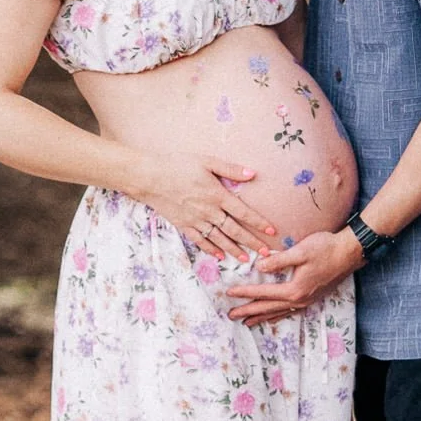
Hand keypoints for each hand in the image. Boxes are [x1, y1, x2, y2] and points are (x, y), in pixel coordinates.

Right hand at [128, 151, 279, 261]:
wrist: (149, 177)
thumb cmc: (178, 164)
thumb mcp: (206, 161)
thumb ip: (230, 169)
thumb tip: (253, 174)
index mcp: (217, 195)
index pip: (243, 212)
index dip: (259, 222)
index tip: (272, 231)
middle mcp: (209, 211)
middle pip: (234, 230)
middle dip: (251, 242)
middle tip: (264, 253)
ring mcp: (195, 220)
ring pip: (218, 239)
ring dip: (233, 249)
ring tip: (245, 259)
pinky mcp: (183, 225)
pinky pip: (199, 240)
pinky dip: (210, 249)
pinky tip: (219, 256)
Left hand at [224, 225, 364, 321]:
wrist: (351, 252)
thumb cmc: (326, 248)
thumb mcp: (301, 251)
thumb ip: (279, 261)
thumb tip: (259, 267)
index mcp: (294, 289)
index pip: (263, 293)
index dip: (245, 293)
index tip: (229, 293)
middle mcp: (299, 300)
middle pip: (268, 308)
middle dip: (248, 311)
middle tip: (231, 315)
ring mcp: (307, 301)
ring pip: (278, 313)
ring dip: (261, 317)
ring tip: (247, 322)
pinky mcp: (312, 298)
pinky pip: (290, 311)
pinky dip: (278, 316)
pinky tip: (273, 318)